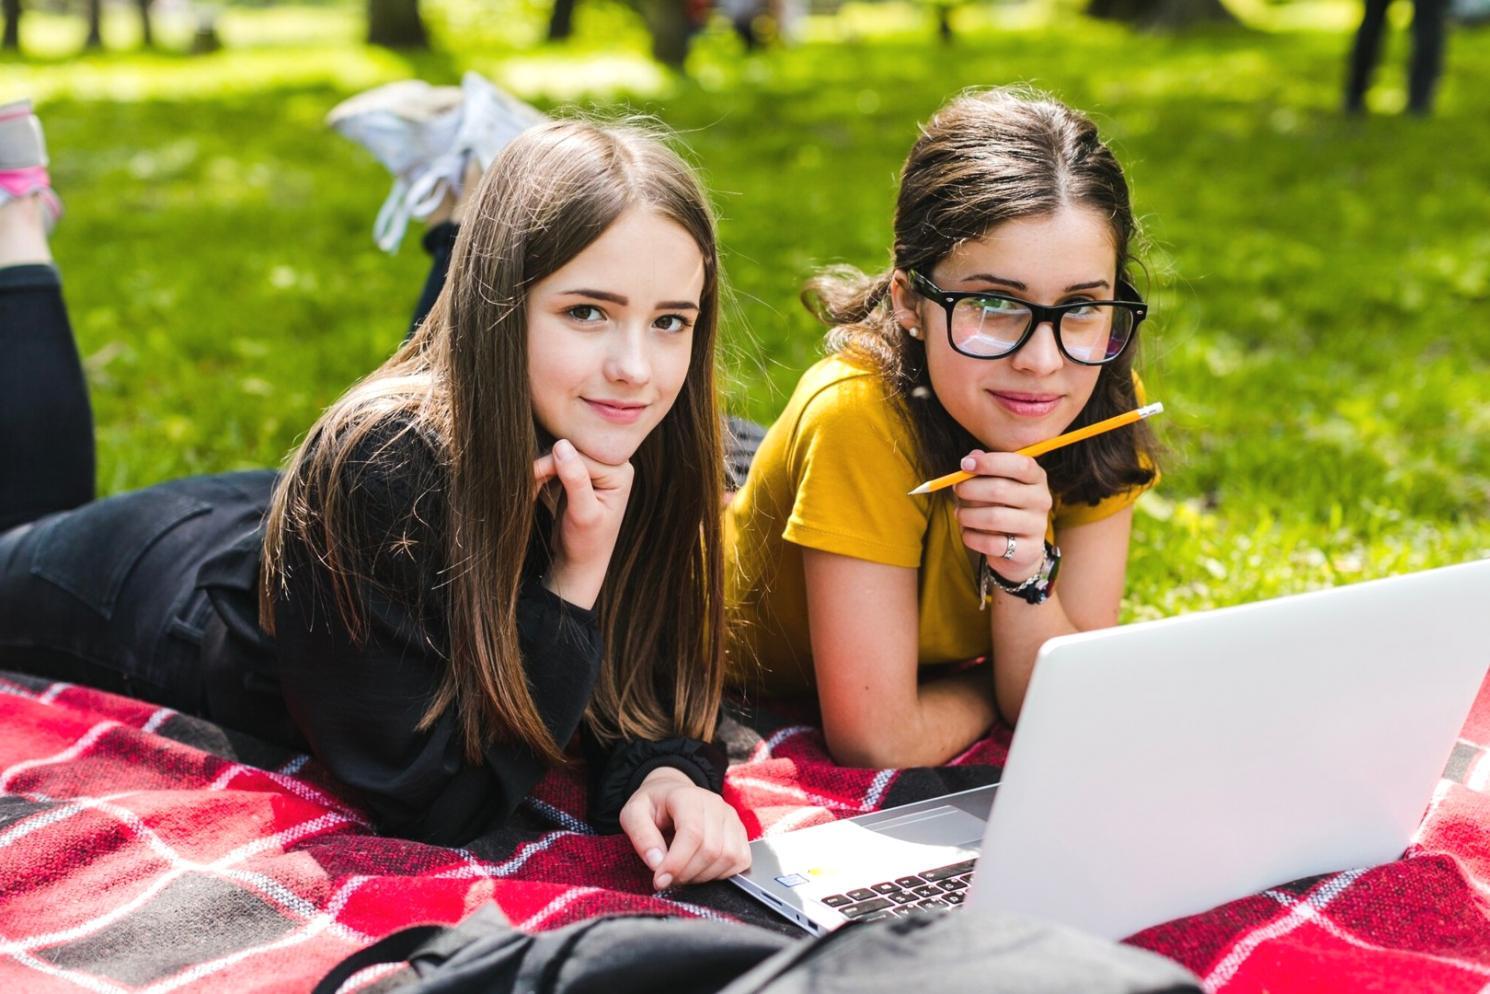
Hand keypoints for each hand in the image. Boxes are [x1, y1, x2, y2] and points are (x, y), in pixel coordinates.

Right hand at [532, 439, 633, 610]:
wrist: (580, 563)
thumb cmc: (586, 544)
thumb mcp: (582, 513)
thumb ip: (575, 479)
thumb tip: (561, 445)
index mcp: (620, 472)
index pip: (581, 454)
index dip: (554, 462)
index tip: (532, 478)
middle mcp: (611, 466)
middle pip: (571, 451)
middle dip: (546, 466)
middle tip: (528, 486)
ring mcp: (596, 469)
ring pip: (560, 456)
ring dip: (541, 471)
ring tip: (530, 492)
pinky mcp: (580, 475)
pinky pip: (557, 464)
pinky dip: (542, 475)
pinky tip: (535, 490)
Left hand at [619, 767, 749, 890]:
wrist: (672, 795)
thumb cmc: (653, 806)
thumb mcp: (633, 814)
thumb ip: (641, 835)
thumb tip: (657, 863)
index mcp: (688, 797)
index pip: (692, 833)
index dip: (677, 862)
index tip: (660, 880)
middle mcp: (716, 805)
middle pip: (711, 849)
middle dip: (686, 873)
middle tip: (668, 877)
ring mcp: (732, 818)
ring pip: (728, 858)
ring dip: (702, 876)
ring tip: (682, 872)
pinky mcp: (741, 833)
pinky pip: (740, 861)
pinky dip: (721, 874)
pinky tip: (701, 870)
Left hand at [952, 450, 1052, 583]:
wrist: (1019, 548)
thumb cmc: (1003, 506)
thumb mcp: (996, 483)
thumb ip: (985, 469)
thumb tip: (972, 457)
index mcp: (1037, 478)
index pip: (1020, 465)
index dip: (990, 462)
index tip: (964, 464)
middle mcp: (1042, 500)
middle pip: (1000, 490)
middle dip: (970, 490)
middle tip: (956, 491)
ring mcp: (1038, 526)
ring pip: (994, 518)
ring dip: (968, 515)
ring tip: (960, 514)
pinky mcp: (1028, 550)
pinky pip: (992, 543)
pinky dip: (972, 537)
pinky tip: (967, 533)